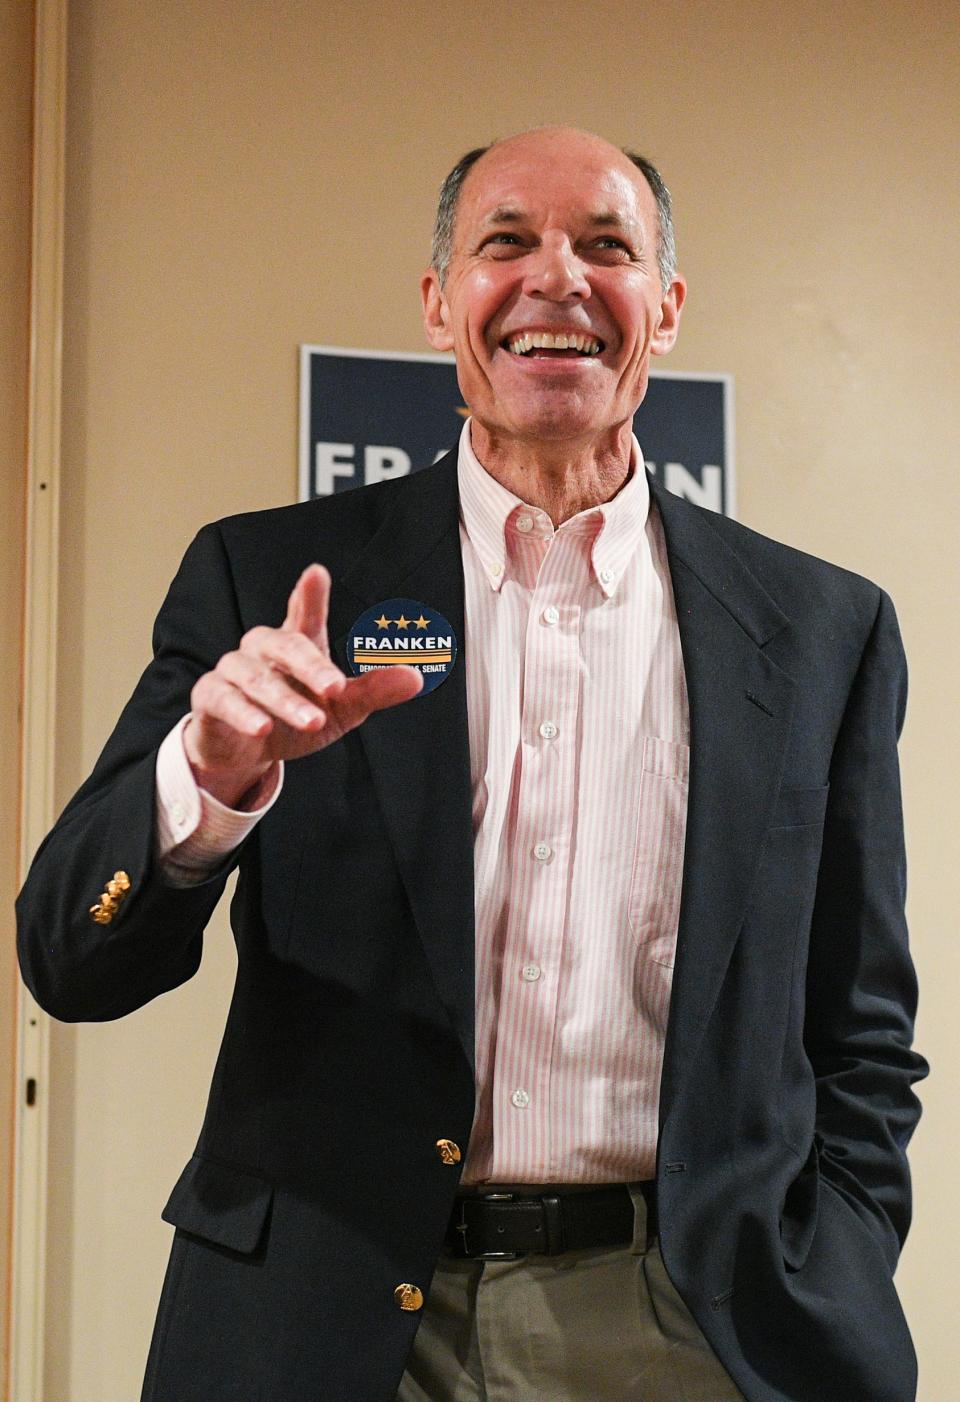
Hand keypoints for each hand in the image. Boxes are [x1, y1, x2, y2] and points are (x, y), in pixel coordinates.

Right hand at [183, 564, 421, 806]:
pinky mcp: (209, 697)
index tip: (316, 574)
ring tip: (312, 721)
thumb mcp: (341, 709)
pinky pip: (223, 699)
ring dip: (285, 700)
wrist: (245, 752)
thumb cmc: (293, 718)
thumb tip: (416, 678)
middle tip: (336, 687)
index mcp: (296, 646)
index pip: (304, 616)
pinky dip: (243, 713)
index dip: (309, 596)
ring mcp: (233, 671)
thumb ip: (372, 691)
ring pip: (256, 678)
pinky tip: (261, 728)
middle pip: (284, 644)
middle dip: (312, 665)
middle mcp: (262, 650)